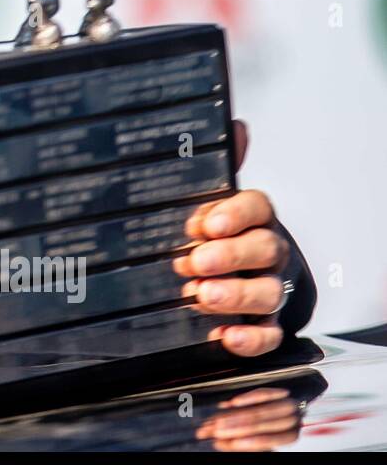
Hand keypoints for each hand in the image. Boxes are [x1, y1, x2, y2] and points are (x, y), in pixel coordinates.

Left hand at [174, 119, 291, 357]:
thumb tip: (236, 126)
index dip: (234, 214)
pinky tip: (224, 336)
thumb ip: (214, 169)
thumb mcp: (205, 199)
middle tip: (195, 260)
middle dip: (230, 255)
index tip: (204, 222)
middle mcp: (267, 252)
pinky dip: (249, 338)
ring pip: (268, 292)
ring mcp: (269, 288)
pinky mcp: (264, 324)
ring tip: (202, 295)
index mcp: (253, 218)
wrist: (221, 275)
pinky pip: (268, 335)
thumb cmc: (211, 232)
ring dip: (237, 295)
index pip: (258, 207)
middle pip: (264, 249)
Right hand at [194, 387, 302, 451]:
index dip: (250, 442)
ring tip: (218, 420)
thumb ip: (242, 442)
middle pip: (263, 424)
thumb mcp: (260, 439)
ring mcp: (287, 405)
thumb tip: (218, 444)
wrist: (288, 412)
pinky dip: (247, 398)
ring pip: (261, 410)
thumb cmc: (272, 430)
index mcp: (291, 436)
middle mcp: (293, 420)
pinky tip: (233, 403)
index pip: (271, 440)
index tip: (233, 443)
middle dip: (237, 428)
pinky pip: (264, 394)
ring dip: (236, 416)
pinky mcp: (279, 393)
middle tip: (218, 430)